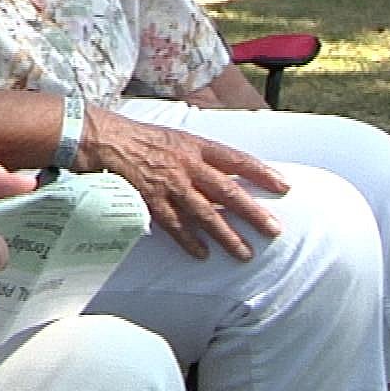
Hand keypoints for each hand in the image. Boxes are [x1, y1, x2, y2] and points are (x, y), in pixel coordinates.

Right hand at [78, 107, 287, 259]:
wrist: (105, 138)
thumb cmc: (141, 137)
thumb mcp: (177, 135)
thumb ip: (201, 155)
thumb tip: (227, 172)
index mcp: (196, 145)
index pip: (237, 159)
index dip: (262, 172)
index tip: (284, 186)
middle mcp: (187, 164)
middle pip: (227, 191)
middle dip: (253, 212)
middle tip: (274, 230)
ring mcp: (170, 184)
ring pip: (205, 213)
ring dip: (226, 235)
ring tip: (244, 253)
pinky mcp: (151, 200)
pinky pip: (174, 225)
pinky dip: (189, 240)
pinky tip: (202, 254)